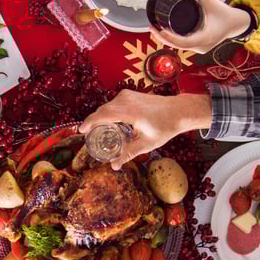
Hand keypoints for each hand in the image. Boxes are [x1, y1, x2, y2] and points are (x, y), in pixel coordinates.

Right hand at [79, 89, 211, 169]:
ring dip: (101, 117)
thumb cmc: (165, 127)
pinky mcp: (130, 94)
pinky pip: (113, 103)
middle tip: (88, 136)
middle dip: (93, 122)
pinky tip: (109, 122)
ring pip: (107, 106)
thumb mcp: (146, 143)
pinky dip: (108, 112)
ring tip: (97, 130)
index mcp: (129, 112)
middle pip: (102, 110)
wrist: (178, 110)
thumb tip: (114, 166)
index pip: (102, 115)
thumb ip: (128, 153)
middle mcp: (126, 100)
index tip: (80, 131)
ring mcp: (128, 95)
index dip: (89, 122)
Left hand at [149, 0, 250, 54]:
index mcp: (205, 37)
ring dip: (166, 40)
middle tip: (151, 27)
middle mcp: (201, 46)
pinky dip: (174, 41)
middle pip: (178, 45)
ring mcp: (200, 49)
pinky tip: (164, 35)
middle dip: (162, 38)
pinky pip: (183, 46)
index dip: (170, 37)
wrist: (236, 24)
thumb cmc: (224, 13)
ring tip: (154, 29)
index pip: (183, 42)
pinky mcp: (199, 48)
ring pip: (179, 47)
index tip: (160, 30)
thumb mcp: (210, 0)